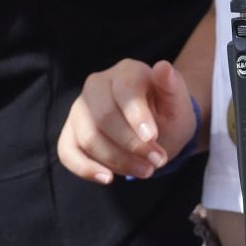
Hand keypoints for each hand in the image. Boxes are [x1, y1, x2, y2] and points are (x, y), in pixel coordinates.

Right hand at [56, 59, 200, 183]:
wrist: (157, 128)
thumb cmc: (167, 112)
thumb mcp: (177, 101)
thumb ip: (172, 86)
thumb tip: (163, 67)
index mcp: (126, 71)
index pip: (125, 91)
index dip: (137, 116)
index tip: (153, 138)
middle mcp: (97, 84)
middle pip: (103, 116)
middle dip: (131, 144)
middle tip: (158, 161)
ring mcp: (80, 108)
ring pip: (88, 137)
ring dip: (117, 160)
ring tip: (146, 170)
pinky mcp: (70, 131)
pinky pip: (67, 152)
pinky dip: (85, 168)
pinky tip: (107, 178)